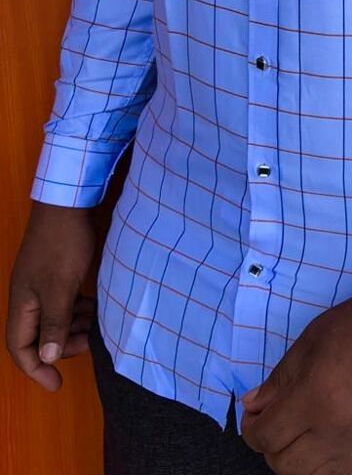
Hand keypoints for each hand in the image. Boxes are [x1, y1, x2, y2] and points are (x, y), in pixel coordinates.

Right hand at [6, 201, 96, 391]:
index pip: (20, 349)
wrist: (68, 203)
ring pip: (53, 319)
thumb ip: (53, 323)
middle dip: (62, 346)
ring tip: (98, 327)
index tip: (57, 383)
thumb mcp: (61, 288)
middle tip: (91, 343)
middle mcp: (27, 296)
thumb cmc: (62, 245)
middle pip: (38, 336)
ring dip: (73, 328)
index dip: (36, 369)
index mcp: (22, 303)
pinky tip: (95, 309)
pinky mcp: (55, 272)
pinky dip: (77, 311)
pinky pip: (63, 303)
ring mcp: (41, 283)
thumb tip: (46, 357)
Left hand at [239, 282, 351, 473]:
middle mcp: (333, 432)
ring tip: (299, 436)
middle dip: (270, 446)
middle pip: (282, 464)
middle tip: (275, 423)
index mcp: (313, 398)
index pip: (265, 436)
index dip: (251, 428)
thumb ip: (280, 378)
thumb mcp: (312, 339)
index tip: (255, 414)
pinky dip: (327, 471)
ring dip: (295, 461)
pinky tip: (327, 449)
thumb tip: (253, 405)